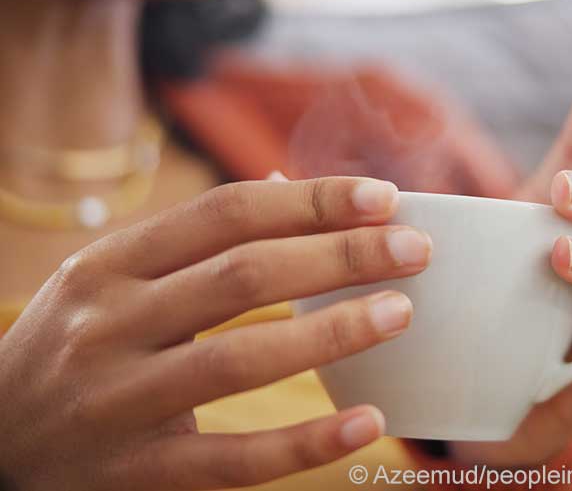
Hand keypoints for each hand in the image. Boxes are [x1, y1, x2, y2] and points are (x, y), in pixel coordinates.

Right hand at [0, 177, 431, 489]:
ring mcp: (117, 402)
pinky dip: (305, 442)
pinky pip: (232, 460)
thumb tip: (293, 189)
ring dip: (332, 333)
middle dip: (341, 257)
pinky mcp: (134, 474)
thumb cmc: (74, 347)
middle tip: (415, 250)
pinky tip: (367, 422)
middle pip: (243, 275)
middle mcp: (108, 325)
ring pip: (239, 359)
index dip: (311, 202)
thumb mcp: (109, 282)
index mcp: (108, 265)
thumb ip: (193, 244)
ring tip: (401, 312)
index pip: (225, 215)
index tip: (383, 199)